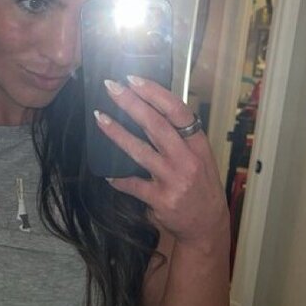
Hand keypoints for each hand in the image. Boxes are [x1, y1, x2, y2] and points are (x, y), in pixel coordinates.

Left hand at [94, 76, 228, 244]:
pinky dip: (118, 178)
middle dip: (131, 104)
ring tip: (100, 117)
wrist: (206, 225)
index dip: (155, 93)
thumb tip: (148, 109)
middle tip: (111, 87)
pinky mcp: (161, 199)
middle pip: (157, 126)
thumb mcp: (199, 158)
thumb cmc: (199, 186)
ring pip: (140, 151)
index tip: (134, 79)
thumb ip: (179, 137)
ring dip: (117, 133)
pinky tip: (107, 173)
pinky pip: (132, 184)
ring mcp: (174, 180)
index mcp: (198, 145)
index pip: (178, 112)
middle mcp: (188, 160)